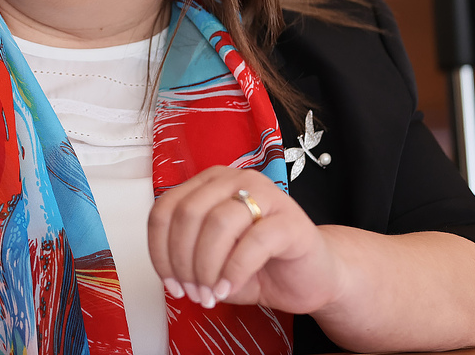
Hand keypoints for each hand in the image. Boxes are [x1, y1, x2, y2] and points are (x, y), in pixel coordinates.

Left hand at [147, 165, 342, 313]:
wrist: (314, 276)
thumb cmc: (262, 265)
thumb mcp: (213, 262)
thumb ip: (188, 257)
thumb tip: (171, 275)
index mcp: (210, 183)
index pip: (166, 209)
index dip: (160, 250)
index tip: (170, 283)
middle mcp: (235, 180)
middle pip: (188, 214)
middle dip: (183, 261)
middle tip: (194, 292)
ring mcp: (265, 194)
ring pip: (217, 223)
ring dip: (206, 267)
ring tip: (211, 294)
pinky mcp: (290, 219)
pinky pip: (252, 242)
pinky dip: (234, 271)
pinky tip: (229, 289)